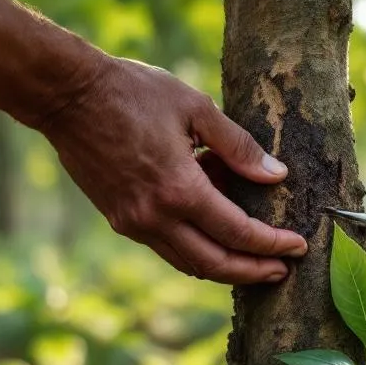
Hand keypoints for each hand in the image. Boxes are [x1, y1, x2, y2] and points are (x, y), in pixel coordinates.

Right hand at [38, 58, 307, 284]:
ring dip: (224, 267)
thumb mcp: (195, 108)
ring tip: (255, 259)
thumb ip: (238, 147)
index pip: (238, 233)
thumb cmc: (132, 93)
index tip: (298, 246)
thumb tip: (276, 175)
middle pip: (214, 264)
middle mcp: (155, 217)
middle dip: (253, 271)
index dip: (272, 244)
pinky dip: (196, 248)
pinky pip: (166, 247)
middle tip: (282, 270)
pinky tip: (214, 232)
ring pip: (188, 262)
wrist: (66, 96)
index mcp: (180, 190)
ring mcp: (133, 223)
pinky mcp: (120, 219)